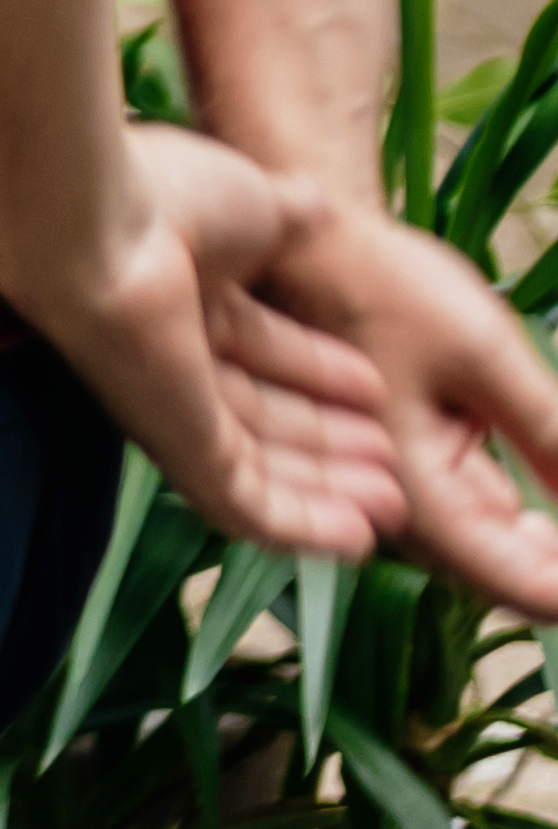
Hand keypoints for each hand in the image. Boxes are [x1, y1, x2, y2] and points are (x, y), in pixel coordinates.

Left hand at [0, 123, 404, 563]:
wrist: (92, 224)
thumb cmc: (163, 196)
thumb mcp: (250, 203)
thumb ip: (287, 213)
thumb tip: (317, 205)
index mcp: (184, 292)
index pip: (258, 347)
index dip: (318, 371)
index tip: (377, 389)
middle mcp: (170, 353)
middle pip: (260, 414)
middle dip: (327, 438)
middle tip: (390, 456)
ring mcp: (170, 405)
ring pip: (258, 466)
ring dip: (327, 488)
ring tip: (391, 502)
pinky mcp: (175, 448)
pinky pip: (244, 504)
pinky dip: (302, 525)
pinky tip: (357, 540)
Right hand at [250, 182, 557, 608]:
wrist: (297, 239)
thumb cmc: (376, 285)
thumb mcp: (485, 353)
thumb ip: (553, 435)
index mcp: (411, 501)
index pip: (528, 588)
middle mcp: (396, 514)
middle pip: (512, 577)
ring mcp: (399, 492)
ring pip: (498, 545)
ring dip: (552, 538)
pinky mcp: (408, 465)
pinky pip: (479, 508)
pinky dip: (526, 507)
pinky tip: (551, 477)